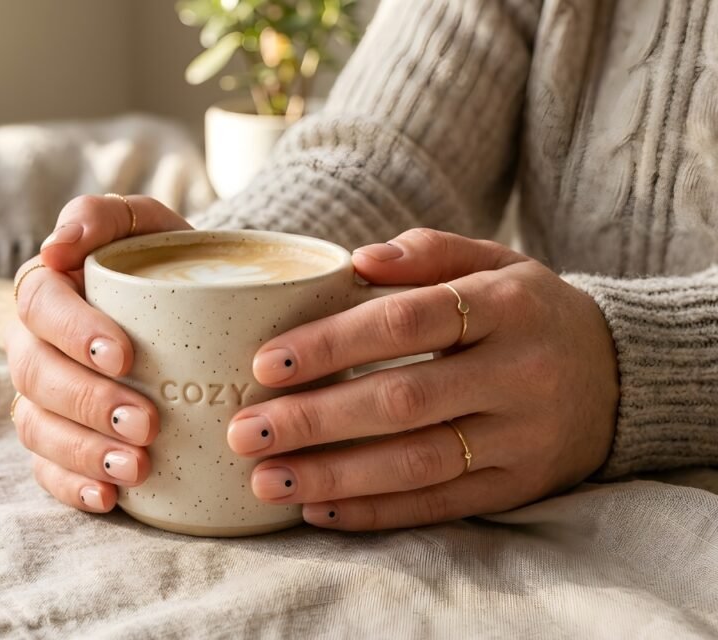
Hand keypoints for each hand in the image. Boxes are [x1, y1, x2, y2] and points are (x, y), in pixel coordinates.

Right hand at [6, 195, 190, 512]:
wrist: (193, 308)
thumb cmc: (166, 264)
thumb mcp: (147, 225)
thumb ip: (105, 216)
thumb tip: (59, 244)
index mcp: (48, 289)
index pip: (40, 306)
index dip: (74, 333)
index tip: (125, 356)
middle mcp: (33, 344)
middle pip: (36, 374)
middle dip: (89, 402)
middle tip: (147, 422)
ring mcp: (41, 397)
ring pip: (36, 427)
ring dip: (83, 451)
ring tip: (136, 467)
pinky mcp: (57, 440)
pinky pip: (45, 470)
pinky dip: (72, 486)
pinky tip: (110, 497)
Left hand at [226, 228, 619, 530]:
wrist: (618, 375)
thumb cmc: (528, 312)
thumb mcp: (495, 262)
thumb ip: (429, 253)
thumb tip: (357, 260)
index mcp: (505, 307)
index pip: (407, 323)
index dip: (334, 343)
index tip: (266, 363)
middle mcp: (518, 374)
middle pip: (402, 402)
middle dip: (315, 420)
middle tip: (245, 430)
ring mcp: (521, 438)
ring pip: (416, 464)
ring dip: (334, 477)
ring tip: (266, 480)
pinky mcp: (518, 487)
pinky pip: (440, 506)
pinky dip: (376, 512)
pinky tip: (318, 509)